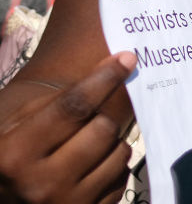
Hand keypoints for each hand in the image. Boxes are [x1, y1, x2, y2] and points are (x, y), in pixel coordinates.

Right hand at [0, 52, 136, 203]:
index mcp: (17, 154)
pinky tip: (92, 169)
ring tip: (85, 148)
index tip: (126, 59)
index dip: (103, 79)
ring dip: (110, 144)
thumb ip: (60, 101)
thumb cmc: (14, 157)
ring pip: (120, 153)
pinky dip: (113, 167)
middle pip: (102, 128)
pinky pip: (123, 177)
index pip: (72, 108)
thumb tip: (117, 66)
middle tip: (85, 124)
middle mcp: (42, 183)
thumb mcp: (19, 127)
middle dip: (99, 119)